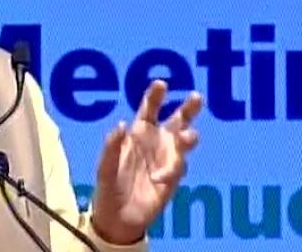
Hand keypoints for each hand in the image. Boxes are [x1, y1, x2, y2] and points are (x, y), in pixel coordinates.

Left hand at [91, 80, 202, 243]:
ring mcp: (168, 159)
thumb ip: (111, 146)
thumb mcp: (104, 166)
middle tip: (196, 96)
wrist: (118, 217)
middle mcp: (157, 142)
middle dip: (188, 108)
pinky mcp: (173, 178)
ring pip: (185, 142)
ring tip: (186, 137)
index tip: (161, 84)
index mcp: (139, 133)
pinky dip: (170, 171)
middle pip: (177, 120)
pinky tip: (158, 178)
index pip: (149, 109)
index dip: (155, 96)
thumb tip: (121, 124)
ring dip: (187, 137)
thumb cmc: (109, 185)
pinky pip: (178, 168)